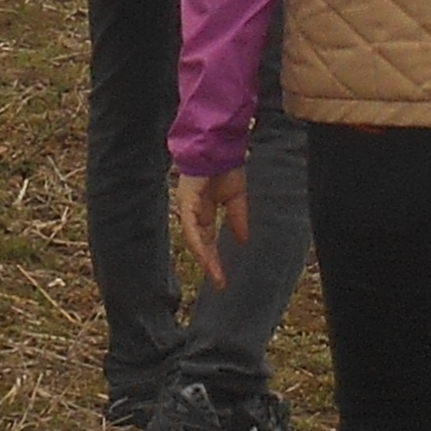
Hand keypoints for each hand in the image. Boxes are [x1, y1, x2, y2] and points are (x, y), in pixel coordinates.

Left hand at [177, 168, 252, 290]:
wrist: (220, 146)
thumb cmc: (227, 166)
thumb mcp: (237, 198)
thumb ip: (238, 219)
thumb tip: (244, 241)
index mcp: (204, 211)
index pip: (207, 240)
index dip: (215, 259)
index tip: (223, 278)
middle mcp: (193, 212)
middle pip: (201, 244)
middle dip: (211, 264)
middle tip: (221, 284)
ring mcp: (188, 207)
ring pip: (194, 239)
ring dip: (205, 258)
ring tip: (215, 275)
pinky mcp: (187, 201)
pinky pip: (191, 226)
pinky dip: (198, 241)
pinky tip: (205, 255)